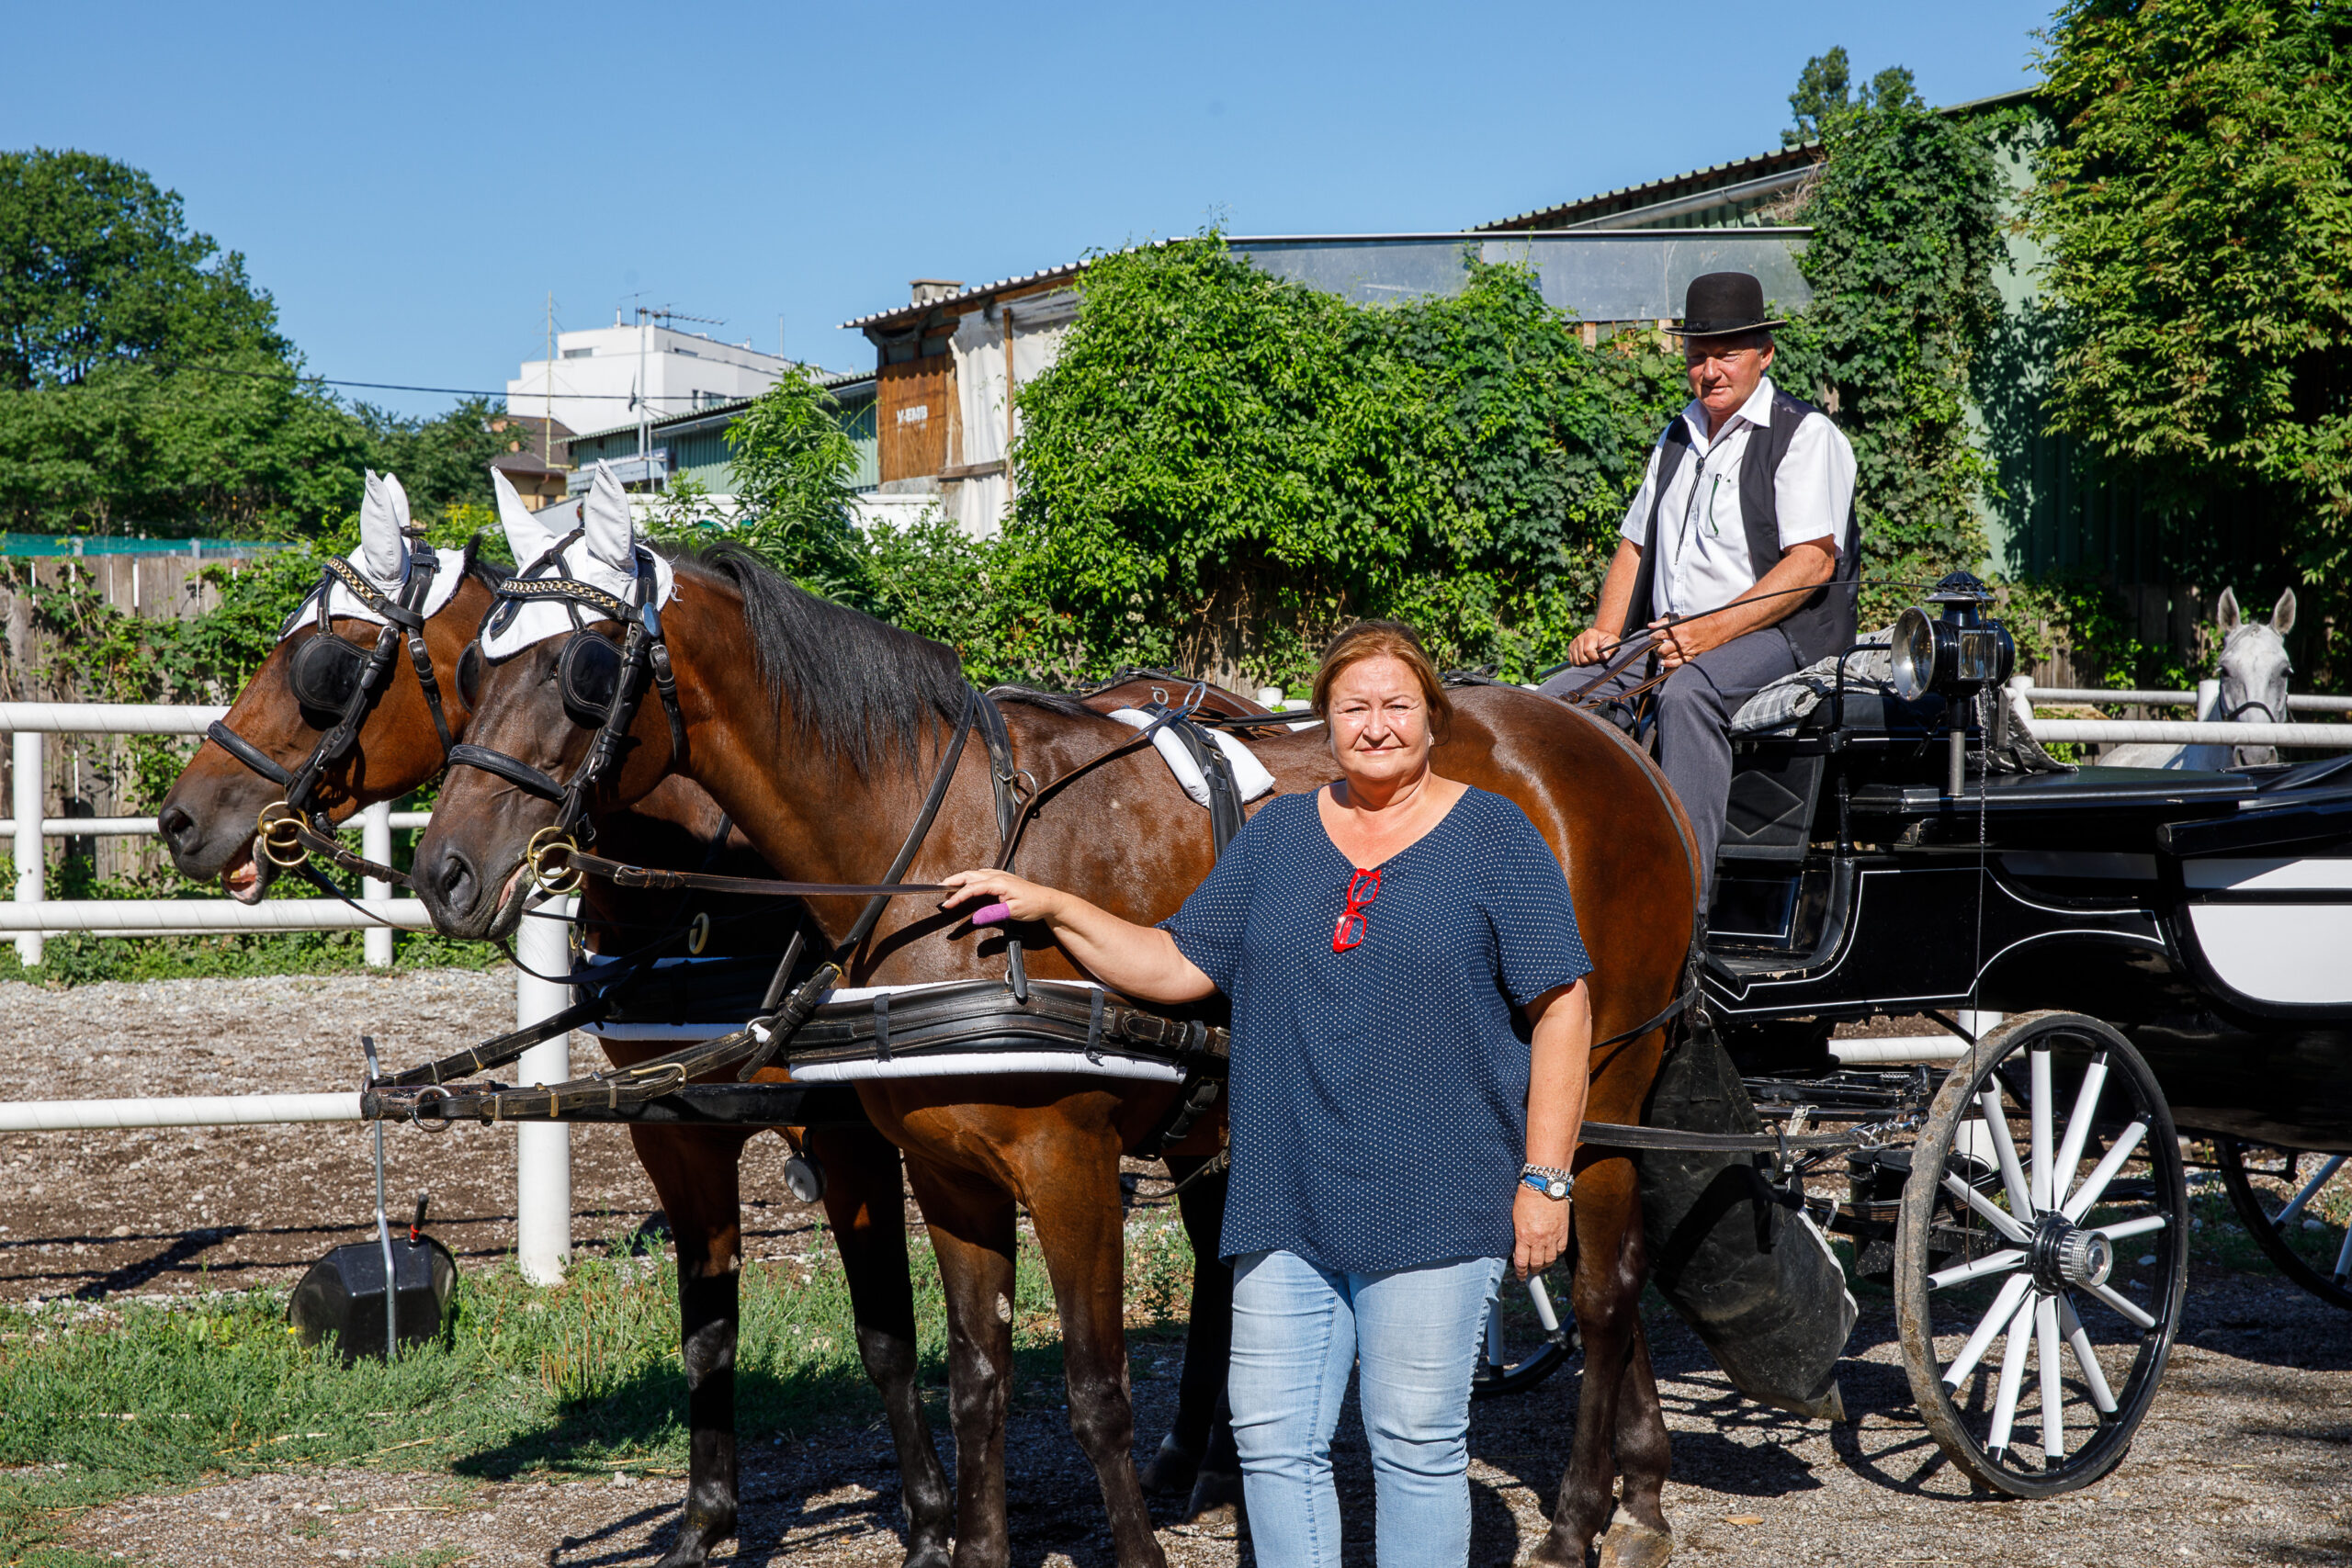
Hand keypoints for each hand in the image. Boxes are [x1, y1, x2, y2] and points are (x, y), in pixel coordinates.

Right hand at [937, 869, 1065, 927]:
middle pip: (970, 875)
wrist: (1048, 900)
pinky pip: (982, 875)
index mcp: (999, 883)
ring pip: (975, 874)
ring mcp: (1000, 876)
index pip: (972, 888)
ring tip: (948, 887)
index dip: (957, 896)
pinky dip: (970, 878)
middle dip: (953, 881)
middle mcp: (998, 876)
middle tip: (939, 888)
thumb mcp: (1013, 912)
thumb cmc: (1033, 905)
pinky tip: (967, 883)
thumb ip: (993, 913)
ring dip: (960, 879)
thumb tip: (975, 917)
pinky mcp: (1002, 879)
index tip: (946, 904)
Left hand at [1512, 1182, 1569, 1280]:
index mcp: (1523, 1236)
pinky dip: (1556, 1254)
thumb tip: (1518, 1248)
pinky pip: (1561, 1249)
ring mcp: (1552, 1236)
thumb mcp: (1515, 1217)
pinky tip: (1552, 1253)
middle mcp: (1539, 1239)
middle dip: (1532, 1270)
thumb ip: (1518, 1235)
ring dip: (1545, 1264)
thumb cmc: (1526, 1198)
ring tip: (1541, 1264)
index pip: (1521, 1262)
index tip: (1520, 1276)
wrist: (1544, 1185)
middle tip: (1530, 1271)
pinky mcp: (1563, 1231)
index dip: (1520, 1272)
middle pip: (1537, 1264)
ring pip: (1550, 1259)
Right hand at [1567, 626, 1612, 666]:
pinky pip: (1573, 662)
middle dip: (1591, 662)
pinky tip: (1586, 658)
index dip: (1595, 658)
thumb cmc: (1607, 641)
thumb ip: (1610, 649)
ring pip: (1577, 661)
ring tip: (1591, 658)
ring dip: (1585, 663)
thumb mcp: (1613, 642)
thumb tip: (1604, 656)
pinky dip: (1580, 663)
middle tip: (1596, 658)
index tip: (1600, 658)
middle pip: (1582, 658)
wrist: (1600, 637)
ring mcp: (1574, 643)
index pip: (1588, 650)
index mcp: (1590, 633)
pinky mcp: (1570, 648)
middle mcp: (1580, 637)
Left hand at [1647, 616, 1712, 670]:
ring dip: (1662, 655)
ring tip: (1661, 651)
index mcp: (1679, 629)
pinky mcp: (1691, 656)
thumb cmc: (1698, 623)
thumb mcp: (1682, 619)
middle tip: (1656, 645)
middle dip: (1656, 648)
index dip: (1653, 636)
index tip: (1652, 636)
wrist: (1715, 629)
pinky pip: (1678, 663)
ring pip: (1668, 657)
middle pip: (1662, 649)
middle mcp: (1682, 641)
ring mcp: (1687, 650)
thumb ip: (1665, 622)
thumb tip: (1651, 625)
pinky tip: (1664, 662)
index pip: (1660, 634)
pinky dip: (1669, 664)